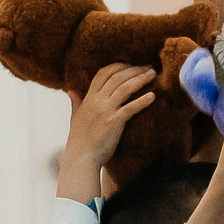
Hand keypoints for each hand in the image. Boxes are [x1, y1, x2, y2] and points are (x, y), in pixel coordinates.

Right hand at [57, 64, 156, 200]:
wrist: (81, 158)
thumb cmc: (80, 140)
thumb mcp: (75, 117)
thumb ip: (76, 102)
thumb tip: (71, 91)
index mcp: (88, 98)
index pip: (103, 73)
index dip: (118, 66)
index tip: (131, 65)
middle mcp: (96, 101)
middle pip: (117, 77)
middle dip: (134, 69)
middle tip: (148, 67)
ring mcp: (105, 110)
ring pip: (125, 88)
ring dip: (141, 79)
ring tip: (153, 74)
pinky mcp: (114, 122)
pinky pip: (131, 107)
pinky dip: (143, 100)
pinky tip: (153, 96)